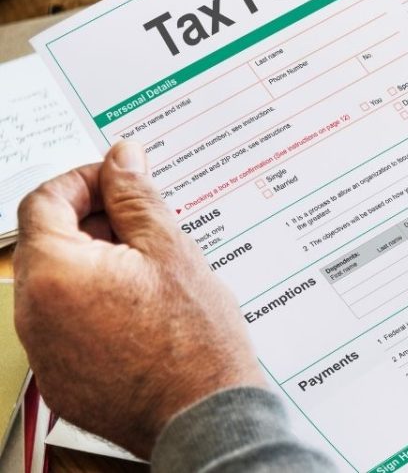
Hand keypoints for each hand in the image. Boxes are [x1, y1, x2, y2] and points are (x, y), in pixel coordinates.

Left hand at [14, 141, 263, 458]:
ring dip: (97, 264)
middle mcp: (35, 313)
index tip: (119, 181)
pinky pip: (67, 325)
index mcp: (56, 273)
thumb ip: (136, 198)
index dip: (83, 180)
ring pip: (59, 285)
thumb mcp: (171, 250)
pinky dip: (97, 306)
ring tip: (153, 272)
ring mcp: (44, 351)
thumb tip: (121, 159)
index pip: (43, 201)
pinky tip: (143, 310)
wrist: (204, 416)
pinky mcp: (61, 378)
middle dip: (94, 223)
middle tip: (146, 226)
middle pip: (48, 243)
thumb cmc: (194, 339)